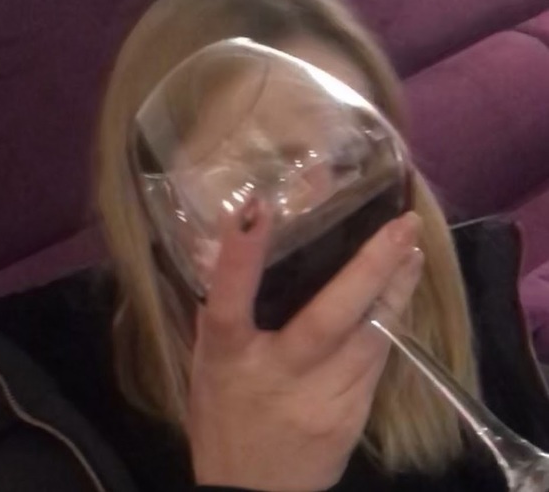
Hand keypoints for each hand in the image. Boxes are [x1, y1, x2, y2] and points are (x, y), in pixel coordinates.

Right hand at [188, 200, 422, 491]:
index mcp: (230, 358)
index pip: (230, 301)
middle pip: (328, 318)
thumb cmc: (224, 417)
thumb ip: (221, 311)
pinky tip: (401, 293)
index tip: (255, 205)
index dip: (240, 255)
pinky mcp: (353, 416)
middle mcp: (280, 374)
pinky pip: (378, 359)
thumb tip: (228, 252)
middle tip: (403, 226)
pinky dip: (390, 321)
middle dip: (370, 267)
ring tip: (413, 249)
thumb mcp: (207, 363)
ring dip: (396, 291)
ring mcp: (323, 399)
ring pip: (371, 337)